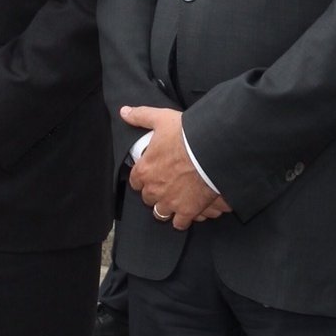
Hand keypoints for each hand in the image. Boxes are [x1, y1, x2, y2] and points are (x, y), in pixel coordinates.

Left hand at [121, 105, 224, 230]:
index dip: (142, 178)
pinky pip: (179, 223)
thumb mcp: (160, 119)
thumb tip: (124, 112)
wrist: (211, 150)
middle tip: (164, 185)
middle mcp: (154, 189)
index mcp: (144, 170)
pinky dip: (182, 219)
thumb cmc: (185, 135)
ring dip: (165, 207)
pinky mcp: (188, 211)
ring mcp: (170, 202)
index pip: (135, 181)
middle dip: (154, 192)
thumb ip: (140, 116)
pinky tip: (186, 211)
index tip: (150, 174)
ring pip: (160, 213)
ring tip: (173, 200)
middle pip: (147, 198)